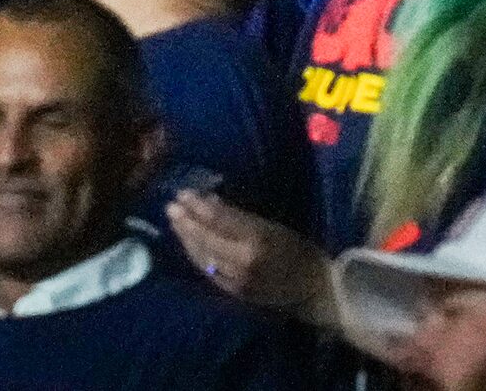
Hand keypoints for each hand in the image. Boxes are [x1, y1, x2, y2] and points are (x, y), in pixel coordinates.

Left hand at [164, 191, 335, 325]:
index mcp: (256, 239)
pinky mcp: (233, 292)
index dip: (198, 206)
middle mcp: (241, 260)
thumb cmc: (299, 249)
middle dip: (186, 221)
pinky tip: (189, 245)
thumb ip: (240, 217)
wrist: (314, 288)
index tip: (183, 193)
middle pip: (205, 238)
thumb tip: (210, 202)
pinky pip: (208, 271)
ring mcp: (235, 279)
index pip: (219, 220)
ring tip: (175, 222)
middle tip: (171, 206)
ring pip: (202, 256)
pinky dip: (196, 256)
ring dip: (186, 238)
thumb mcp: (274, 225)